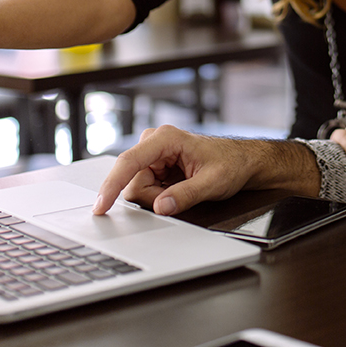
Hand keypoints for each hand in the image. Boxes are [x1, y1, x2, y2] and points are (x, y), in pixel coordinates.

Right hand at [94, 125, 319, 215]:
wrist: (243, 161)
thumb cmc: (231, 164)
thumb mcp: (212, 183)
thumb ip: (185, 196)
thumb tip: (160, 208)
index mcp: (166, 138)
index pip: (128, 163)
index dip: (112, 186)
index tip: (102, 206)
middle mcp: (154, 142)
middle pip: (133, 181)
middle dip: (152, 197)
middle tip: (180, 196)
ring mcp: (153, 154)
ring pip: (138, 188)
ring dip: (157, 197)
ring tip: (184, 189)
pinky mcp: (155, 164)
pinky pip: (146, 188)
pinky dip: (160, 195)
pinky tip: (178, 189)